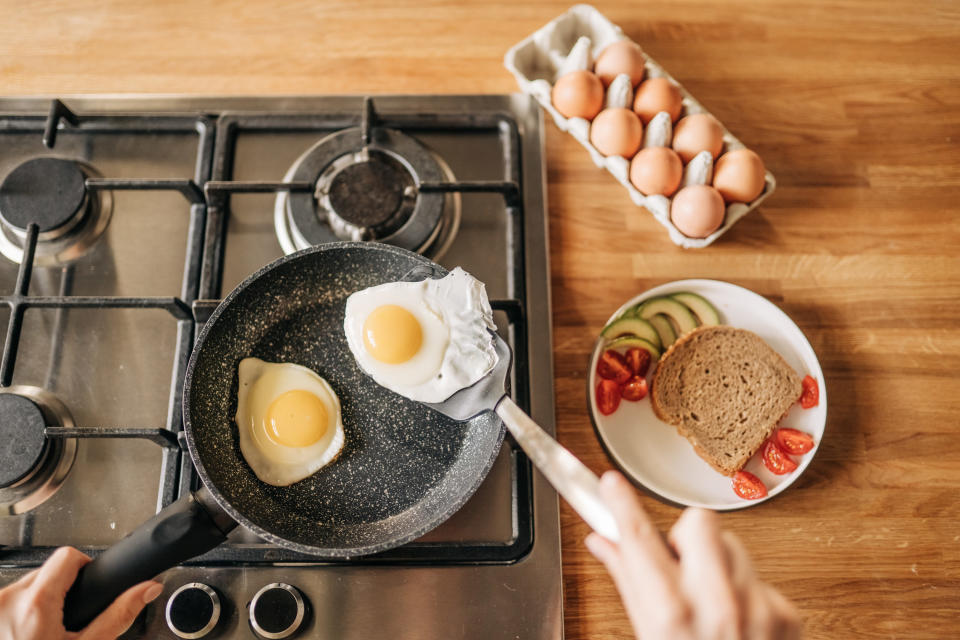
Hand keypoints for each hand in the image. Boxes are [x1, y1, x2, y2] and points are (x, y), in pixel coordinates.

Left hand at [0, 547, 162, 639]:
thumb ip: (118, 614)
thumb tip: (147, 589)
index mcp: (35, 603)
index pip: (68, 556)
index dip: (85, 568)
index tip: (87, 587)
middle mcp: (6, 600)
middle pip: (47, 572)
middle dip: (61, 591)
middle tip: (64, 624)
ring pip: (27, 587)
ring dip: (40, 603)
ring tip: (43, 634)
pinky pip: (10, 601)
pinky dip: (22, 612)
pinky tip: (26, 635)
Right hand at [585, 471, 800, 639]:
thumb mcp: (646, 636)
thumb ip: (629, 584)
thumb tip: (603, 543)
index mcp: (671, 615)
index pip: (638, 538)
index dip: (621, 503)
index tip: (611, 482)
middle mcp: (716, 607)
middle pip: (699, 523)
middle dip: (685, 535)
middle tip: (679, 562)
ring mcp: (756, 610)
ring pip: (733, 546)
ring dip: (718, 565)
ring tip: (709, 602)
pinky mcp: (785, 616)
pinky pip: (760, 579)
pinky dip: (747, 593)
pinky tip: (737, 623)